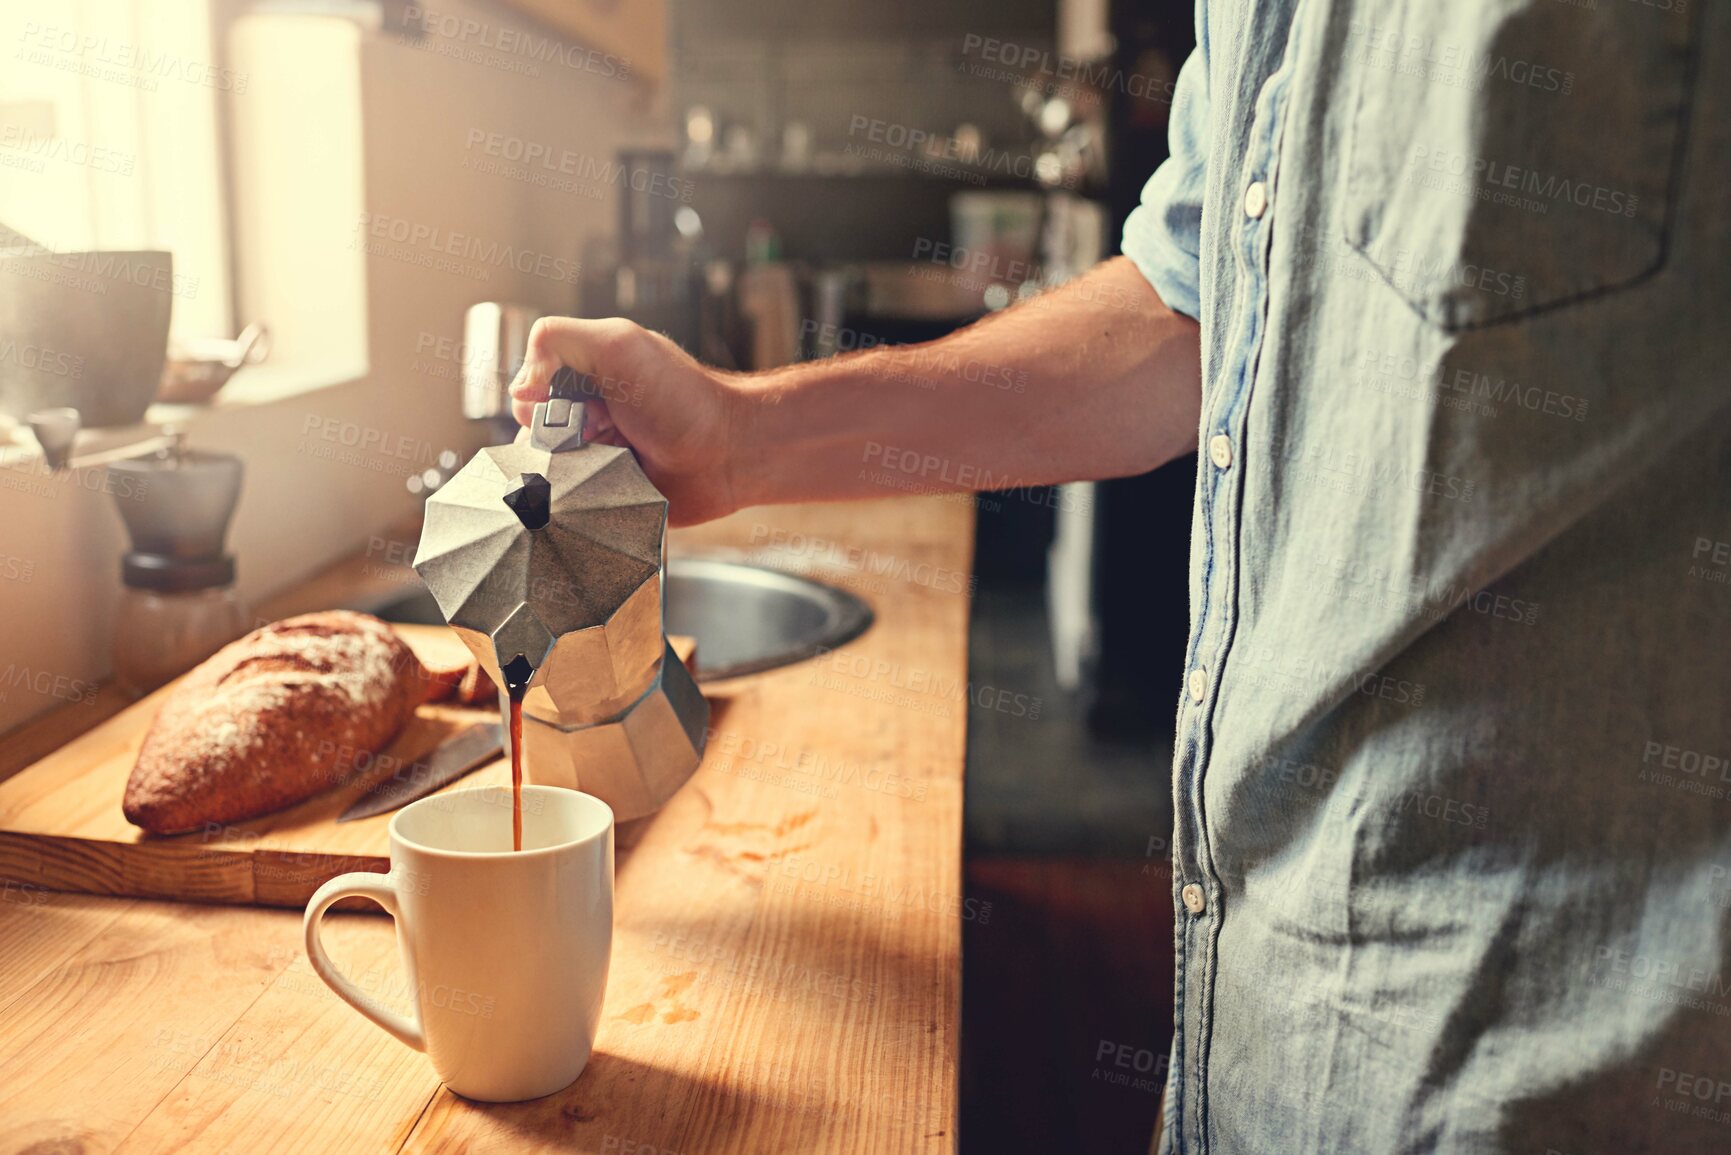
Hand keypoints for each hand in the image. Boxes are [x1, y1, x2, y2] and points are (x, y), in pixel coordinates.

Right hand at [509, 317, 740, 525]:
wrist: (729, 454)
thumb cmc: (681, 398)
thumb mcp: (617, 344)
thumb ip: (554, 341)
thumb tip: (516, 389)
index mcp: (581, 381)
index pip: (524, 395)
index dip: (536, 402)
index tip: (574, 403)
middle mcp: (583, 423)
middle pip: (528, 440)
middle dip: (550, 442)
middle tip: (598, 435)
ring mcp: (594, 465)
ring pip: (543, 479)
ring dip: (561, 477)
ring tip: (604, 468)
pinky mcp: (606, 503)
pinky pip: (568, 513)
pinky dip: (572, 507)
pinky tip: (599, 496)